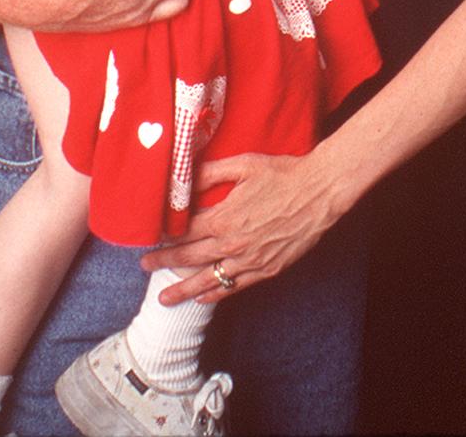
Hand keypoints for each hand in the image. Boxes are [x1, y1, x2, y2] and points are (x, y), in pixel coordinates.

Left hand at [140, 152, 348, 306]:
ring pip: (209, 280)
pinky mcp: (267, 269)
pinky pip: (236, 286)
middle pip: (190, 258)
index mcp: (224, 217)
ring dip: (184, 290)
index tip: (148, 241)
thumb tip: (184, 175)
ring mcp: (251, 260)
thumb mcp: (243, 165)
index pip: (184, 232)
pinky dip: (217, 293)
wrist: (320, 192)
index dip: (164, 238)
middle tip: (145, 266)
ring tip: (164, 300)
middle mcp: (233, 243)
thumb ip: (211, 172)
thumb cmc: (283, 173)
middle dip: (164, 263)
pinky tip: (203, 298)